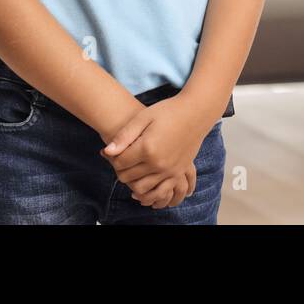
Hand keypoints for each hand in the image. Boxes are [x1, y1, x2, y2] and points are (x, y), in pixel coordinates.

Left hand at [99, 94, 212, 208]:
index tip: (112, 151)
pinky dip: (149, 192)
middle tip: (120, 159)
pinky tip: (144, 182)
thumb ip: (124, 136)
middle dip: (119, 170)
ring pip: (141, 189)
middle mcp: (158, 163)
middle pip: (127, 177)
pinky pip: (160, 192)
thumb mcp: (143, 117)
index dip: (111, 158)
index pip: (119, 163)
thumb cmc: (168, 111)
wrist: (196, 112)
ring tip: (131, 169)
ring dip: (132, 182)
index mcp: (147, 148)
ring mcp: (169, 170)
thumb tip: (107, 152)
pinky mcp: (178, 173)